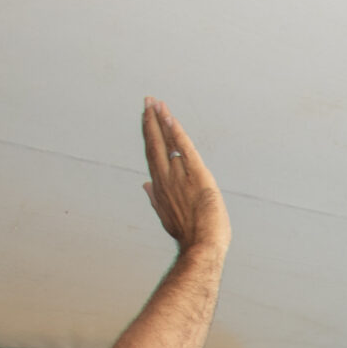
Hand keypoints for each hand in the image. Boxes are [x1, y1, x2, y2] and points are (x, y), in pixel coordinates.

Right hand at [139, 98, 229, 257]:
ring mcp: (179, 176)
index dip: (149, 136)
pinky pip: (184, 148)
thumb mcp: (169, 217)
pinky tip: (169, 116)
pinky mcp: (196, 175)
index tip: (145, 119)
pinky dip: (176, 131)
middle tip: (147, 101)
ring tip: (155, 102)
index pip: (153, 156)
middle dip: (150, 121)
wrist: (201, 246)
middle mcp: (166, 178)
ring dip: (161, 120)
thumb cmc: (190, 236)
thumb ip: (156, 199)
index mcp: (161, 188)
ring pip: (167, 142)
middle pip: (155, 144)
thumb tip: (145, 185)